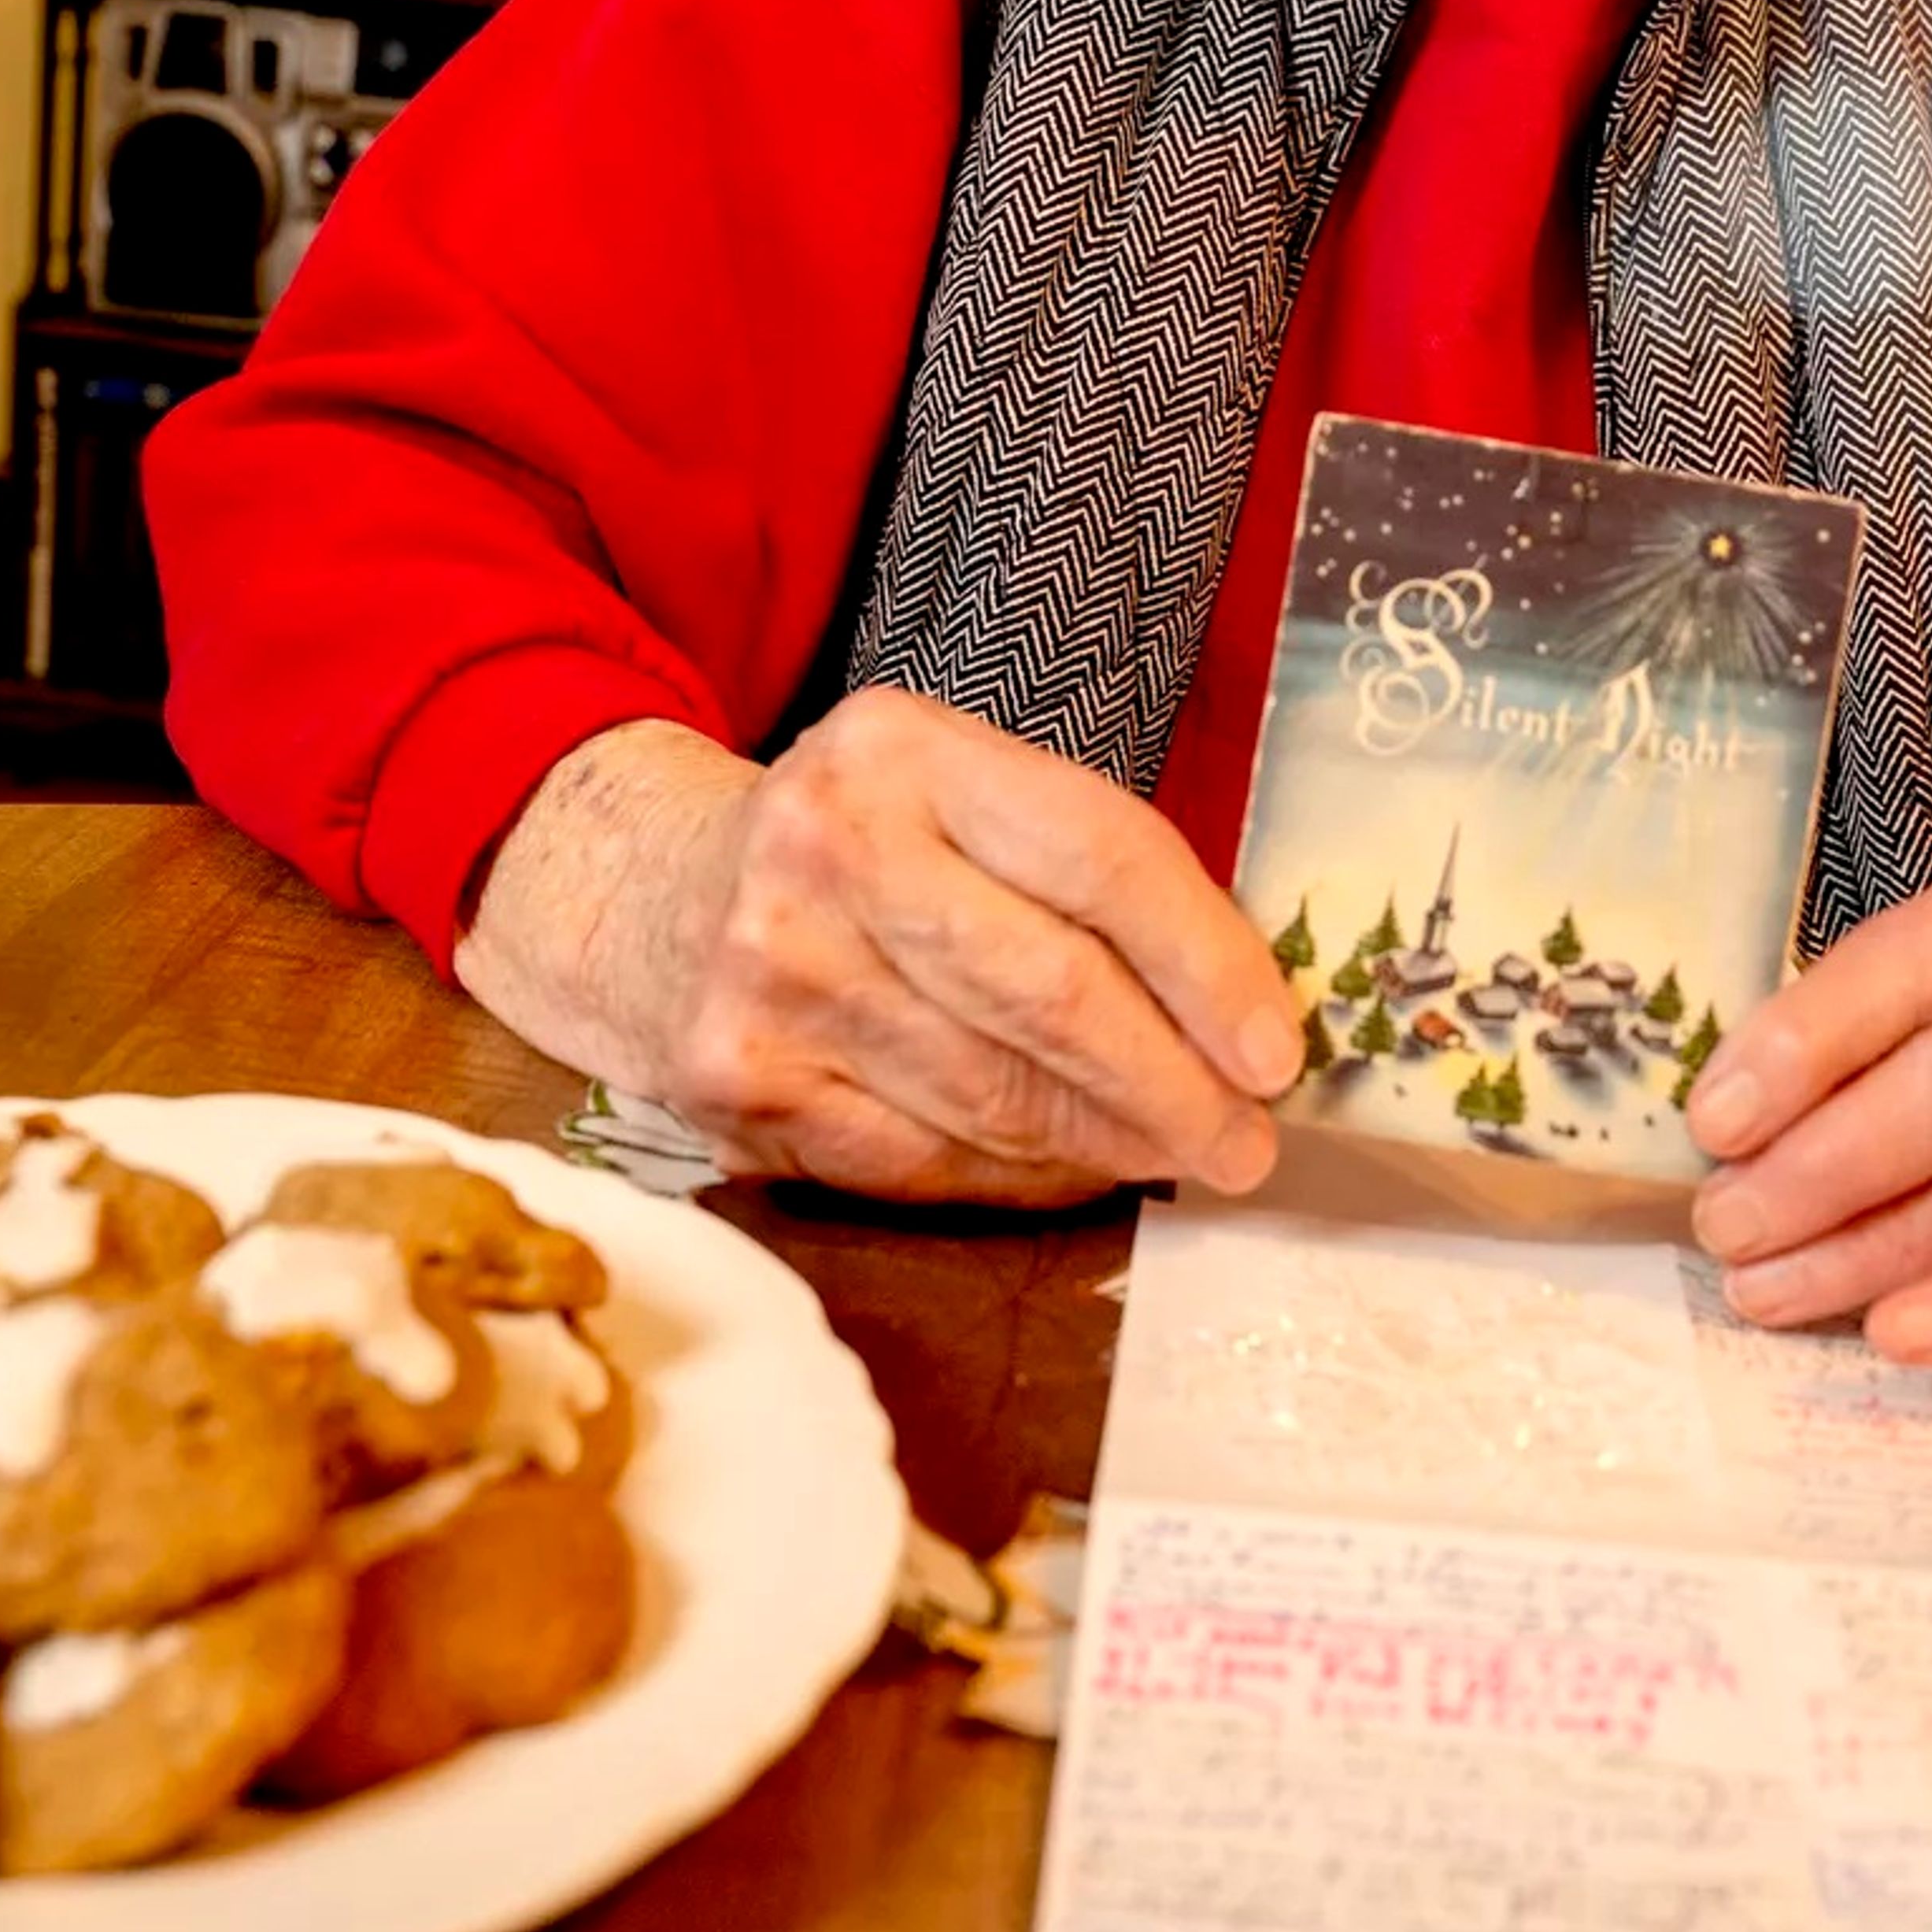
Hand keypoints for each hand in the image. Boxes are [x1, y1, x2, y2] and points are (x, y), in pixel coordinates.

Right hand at [456, 694, 1299, 1206]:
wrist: (653, 897)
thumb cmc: (865, 848)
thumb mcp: (956, 793)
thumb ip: (1082, 869)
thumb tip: (1241, 1014)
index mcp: (906, 753)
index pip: (1100, 858)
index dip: (1208, 964)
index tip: (1278, 1051)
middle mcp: (829, 852)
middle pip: (1050, 995)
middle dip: (1174, 1085)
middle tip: (1249, 1141)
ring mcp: (774, 976)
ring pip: (994, 1096)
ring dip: (1112, 1143)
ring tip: (1180, 1154)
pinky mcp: (740, 1085)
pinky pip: (925, 1160)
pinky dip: (1022, 1179)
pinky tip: (1075, 1170)